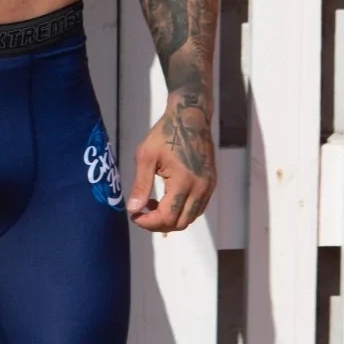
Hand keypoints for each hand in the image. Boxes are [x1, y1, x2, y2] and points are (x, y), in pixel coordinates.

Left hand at [127, 91, 215, 232]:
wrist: (190, 118)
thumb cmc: (165, 134)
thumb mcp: (146, 156)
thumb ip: (141, 185)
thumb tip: (133, 209)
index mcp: (183, 182)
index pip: (167, 217)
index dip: (148, 222)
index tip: (134, 215)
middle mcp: (200, 189)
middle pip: (180, 223)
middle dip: (159, 224)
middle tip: (141, 213)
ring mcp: (208, 187)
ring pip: (190, 218)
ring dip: (171, 219)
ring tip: (152, 204)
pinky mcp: (211, 184)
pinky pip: (197, 208)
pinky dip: (181, 211)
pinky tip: (167, 199)